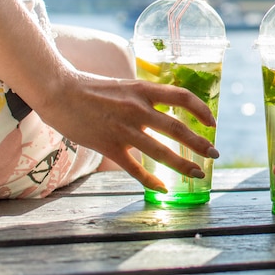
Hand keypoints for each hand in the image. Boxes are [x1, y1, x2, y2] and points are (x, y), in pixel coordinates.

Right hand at [37, 71, 218, 192]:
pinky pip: (134, 168)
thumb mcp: (127, 85)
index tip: (212, 123)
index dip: (202, 110)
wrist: (59, 92)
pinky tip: (163, 189)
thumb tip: (170, 108)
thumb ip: (147, 97)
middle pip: (177, 128)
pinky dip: (150, 181)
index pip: (183, 97)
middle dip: (200, 144)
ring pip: (161, 152)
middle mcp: (137, 109)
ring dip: (183, 165)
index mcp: (144, 90)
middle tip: (215, 154)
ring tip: (199, 173)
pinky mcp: (108, 146)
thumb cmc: (93, 88)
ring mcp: (123, 129)